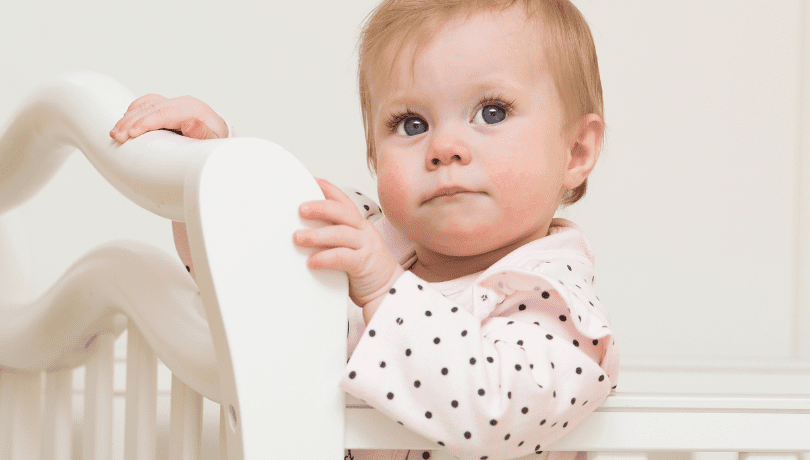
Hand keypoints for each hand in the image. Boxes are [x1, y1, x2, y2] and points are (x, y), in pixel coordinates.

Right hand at [109, 94, 227, 142]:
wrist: (219, 136)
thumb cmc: (215, 142)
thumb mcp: (214, 142)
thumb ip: (203, 134)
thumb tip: (190, 124)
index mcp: (193, 109)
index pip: (165, 113)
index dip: (147, 122)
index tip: (132, 134)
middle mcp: (182, 103)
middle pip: (152, 108)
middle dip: (132, 121)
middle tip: (117, 136)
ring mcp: (173, 103)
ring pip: (146, 105)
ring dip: (128, 118)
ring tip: (115, 132)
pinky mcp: (167, 106)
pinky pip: (147, 104)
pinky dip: (134, 111)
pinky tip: (124, 120)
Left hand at [294, 179, 403, 322]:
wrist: (389, 291)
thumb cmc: (363, 269)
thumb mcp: (348, 247)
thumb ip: (331, 238)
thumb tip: (299, 232)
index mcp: (358, 224)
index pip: (342, 201)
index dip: (327, 189)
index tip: (310, 180)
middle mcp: (363, 231)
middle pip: (341, 211)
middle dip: (319, 207)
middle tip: (300, 209)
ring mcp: (366, 246)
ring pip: (340, 232)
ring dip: (317, 234)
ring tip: (298, 237)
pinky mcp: (364, 264)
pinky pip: (342, 257)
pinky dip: (324, 258)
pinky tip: (311, 262)